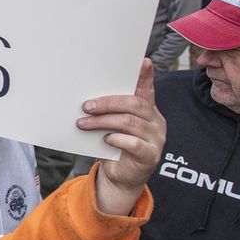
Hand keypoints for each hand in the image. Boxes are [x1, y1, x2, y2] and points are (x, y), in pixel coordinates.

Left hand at [79, 59, 165, 216]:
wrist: (120, 177)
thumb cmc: (113, 146)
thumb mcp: (111, 125)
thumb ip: (109, 111)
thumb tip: (88, 98)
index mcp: (147, 110)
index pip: (147, 89)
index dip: (146, 76)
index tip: (142, 61)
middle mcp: (156, 121)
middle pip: (134, 104)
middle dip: (107, 103)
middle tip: (86, 106)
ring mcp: (156, 138)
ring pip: (129, 122)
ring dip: (103, 121)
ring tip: (84, 123)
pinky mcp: (150, 155)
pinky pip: (133, 143)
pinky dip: (115, 139)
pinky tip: (104, 140)